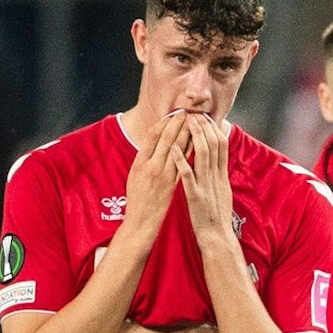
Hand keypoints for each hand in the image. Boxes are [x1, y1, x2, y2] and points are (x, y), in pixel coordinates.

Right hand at [120, 108, 187, 235]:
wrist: (141, 221)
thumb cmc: (138, 199)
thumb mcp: (136, 175)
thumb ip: (145, 160)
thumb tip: (154, 145)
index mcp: (139, 162)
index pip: (152, 136)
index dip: (163, 123)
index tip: (173, 113)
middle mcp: (150, 166)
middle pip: (165, 138)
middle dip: (176, 123)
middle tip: (186, 110)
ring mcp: (161, 175)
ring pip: (175, 149)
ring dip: (185, 133)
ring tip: (193, 121)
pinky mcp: (171, 185)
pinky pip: (182, 164)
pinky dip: (189, 152)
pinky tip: (196, 143)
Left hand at [174, 113, 235, 248]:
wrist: (217, 239)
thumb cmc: (216, 219)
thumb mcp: (222, 193)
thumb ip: (218, 176)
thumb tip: (217, 163)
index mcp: (221, 176)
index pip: (220, 146)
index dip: (212, 129)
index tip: (204, 117)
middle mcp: (215, 178)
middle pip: (212, 145)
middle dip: (203, 127)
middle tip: (193, 112)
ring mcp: (206, 186)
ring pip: (202, 155)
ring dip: (194, 137)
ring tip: (185, 122)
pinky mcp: (195, 196)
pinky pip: (187, 175)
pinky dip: (181, 160)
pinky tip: (174, 148)